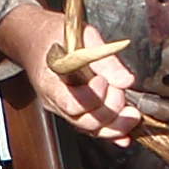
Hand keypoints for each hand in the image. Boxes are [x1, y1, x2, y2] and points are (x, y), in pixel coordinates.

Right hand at [0, 0, 150, 141]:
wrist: (36, 40)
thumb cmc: (55, 35)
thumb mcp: (82, 35)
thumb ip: (105, 58)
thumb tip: (126, 80)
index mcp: (50, 80)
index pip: (71, 101)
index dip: (93, 97)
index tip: (105, 81)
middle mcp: (54, 100)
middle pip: (82, 120)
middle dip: (109, 112)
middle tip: (122, 94)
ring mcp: (63, 108)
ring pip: (88, 128)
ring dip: (114, 127)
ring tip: (132, 116)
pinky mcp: (73, 112)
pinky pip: (91, 128)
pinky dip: (110, 133)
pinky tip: (125, 134)